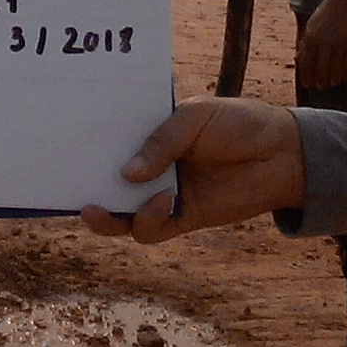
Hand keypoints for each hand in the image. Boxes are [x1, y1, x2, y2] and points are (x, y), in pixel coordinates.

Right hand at [80, 98, 304, 241]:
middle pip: (107, 184)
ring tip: (115, 202)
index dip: (86, 149)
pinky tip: (164, 200)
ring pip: (121, 215)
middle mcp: (150, 167)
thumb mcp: (195, 117)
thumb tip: (125, 175)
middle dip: (85, 189)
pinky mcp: (182, 218)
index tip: (64, 151)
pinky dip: (149, 219)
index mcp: (148, 135)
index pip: (108, 144)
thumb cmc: (238, 123)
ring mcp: (162, 194)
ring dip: (113, 214)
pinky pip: (151, 229)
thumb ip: (160, 142)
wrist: (282, 152)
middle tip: (73, 192)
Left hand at [296, 0, 346, 94]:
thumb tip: (298, 60)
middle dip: (321, 81)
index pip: (306, 63)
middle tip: (321, 86)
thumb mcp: (310, 27)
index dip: (306, 76)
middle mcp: (324, 42)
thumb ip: (304, 43)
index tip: (307, 85)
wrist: (343, 1)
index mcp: (311, 38)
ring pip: (336, 68)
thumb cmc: (324, 15)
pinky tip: (346, 77)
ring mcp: (339, 42)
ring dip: (335, 79)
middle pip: (321, 69)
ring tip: (334, 82)